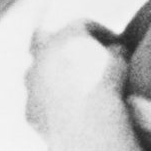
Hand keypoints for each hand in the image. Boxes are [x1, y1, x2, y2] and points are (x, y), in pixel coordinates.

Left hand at [27, 20, 130, 150]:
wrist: (88, 125)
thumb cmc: (107, 87)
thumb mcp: (120, 61)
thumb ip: (115, 50)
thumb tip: (115, 51)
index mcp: (66, 36)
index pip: (82, 25)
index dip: (100, 33)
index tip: (113, 44)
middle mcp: (42, 56)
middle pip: (43, 40)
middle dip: (58, 45)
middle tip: (76, 55)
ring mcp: (32, 84)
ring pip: (35, 73)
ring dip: (49, 76)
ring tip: (70, 86)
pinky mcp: (29, 110)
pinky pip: (38, 102)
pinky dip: (49, 104)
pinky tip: (66, 112)